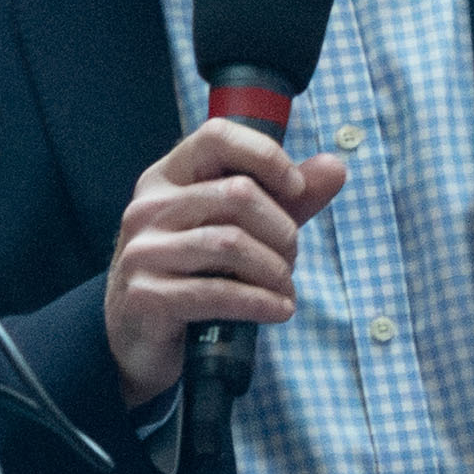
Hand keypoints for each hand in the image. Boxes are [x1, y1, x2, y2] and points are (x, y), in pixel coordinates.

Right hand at [100, 117, 348, 404]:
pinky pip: (217, 292)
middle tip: (290, 259)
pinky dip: (260, 302)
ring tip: (284, 289)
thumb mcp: (239, 228)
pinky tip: (278, 310)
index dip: (265, 156)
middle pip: (237, 194)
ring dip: (275, 271)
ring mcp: (142, 251)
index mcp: (166, 178)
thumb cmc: (192, 274)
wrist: (139, 336)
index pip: (217, 137)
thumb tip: (334, 167)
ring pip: (231, 243)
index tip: (295, 188)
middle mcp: (148, 207)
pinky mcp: (145, 295)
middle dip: (282, 230)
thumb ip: (285, 200)